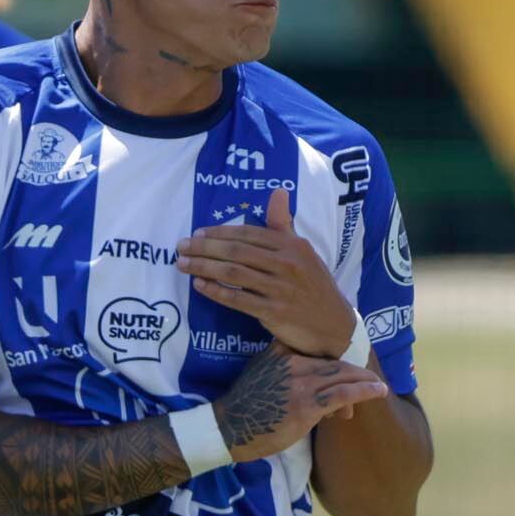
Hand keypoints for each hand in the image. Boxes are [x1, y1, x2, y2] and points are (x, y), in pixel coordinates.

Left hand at [179, 188, 358, 358]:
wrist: (333, 324)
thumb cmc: (314, 285)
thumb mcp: (304, 251)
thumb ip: (283, 224)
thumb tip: (278, 191)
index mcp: (293, 246)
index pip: (249, 234)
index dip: (220, 232)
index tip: (198, 233)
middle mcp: (287, 264)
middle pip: (237, 252)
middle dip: (204, 248)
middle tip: (181, 247)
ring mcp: (280, 289)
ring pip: (233, 274)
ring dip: (203, 267)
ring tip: (182, 264)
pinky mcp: (273, 312)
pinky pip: (238, 299)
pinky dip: (216, 291)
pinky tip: (199, 285)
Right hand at [215, 347, 391, 461]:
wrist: (229, 427)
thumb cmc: (246, 405)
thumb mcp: (261, 370)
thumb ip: (284, 362)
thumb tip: (310, 366)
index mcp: (281, 351)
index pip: (319, 347)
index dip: (340, 355)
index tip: (353, 362)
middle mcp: (292, 362)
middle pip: (335, 360)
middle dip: (357, 369)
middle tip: (371, 375)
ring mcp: (300, 383)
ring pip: (343, 374)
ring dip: (365, 379)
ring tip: (379, 385)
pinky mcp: (306, 404)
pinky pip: (343, 393)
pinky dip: (364, 391)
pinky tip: (378, 391)